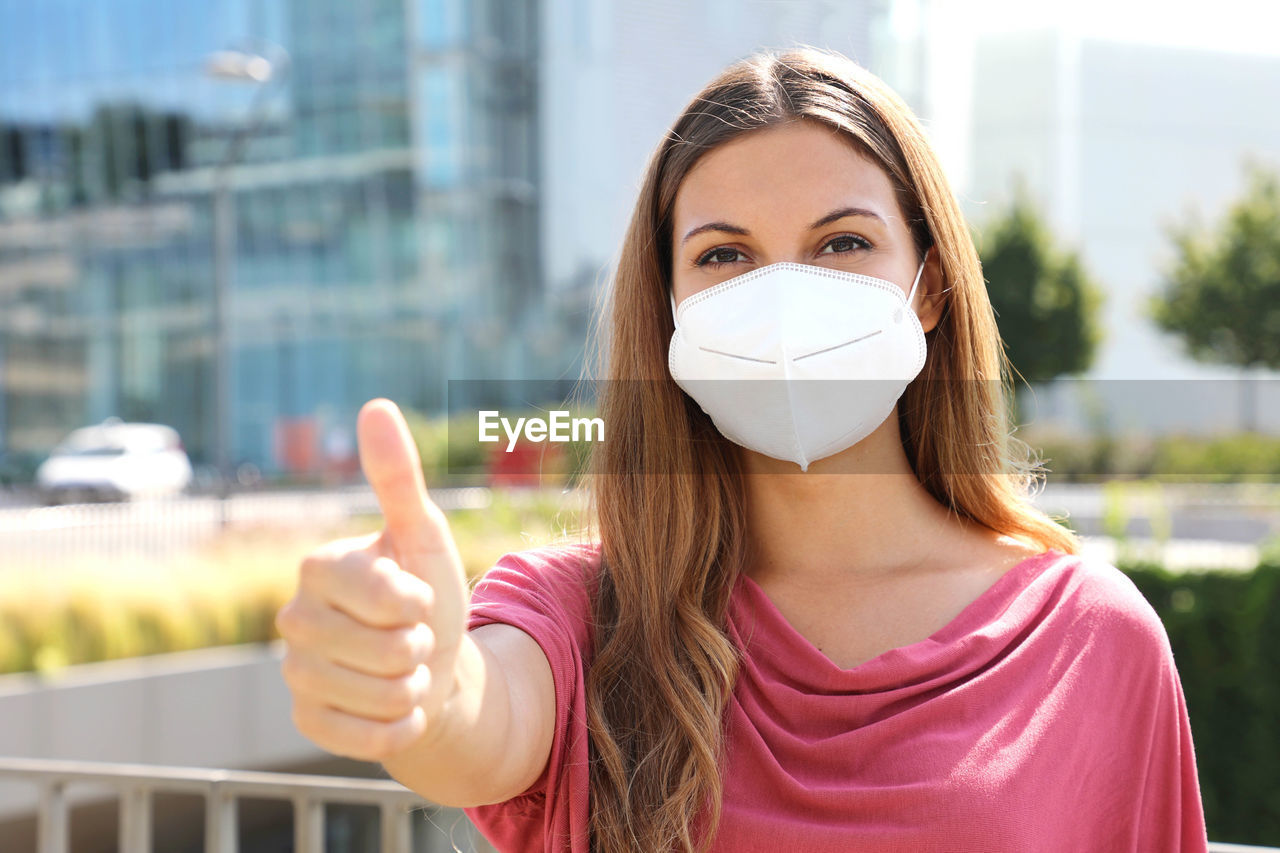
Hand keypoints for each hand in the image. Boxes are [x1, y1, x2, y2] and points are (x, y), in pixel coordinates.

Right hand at [275, 398, 468, 761]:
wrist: (431, 668)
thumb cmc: (426, 595)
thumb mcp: (424, 535)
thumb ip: (399, 477)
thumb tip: (375, 406)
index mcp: (318, 567)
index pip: (383, 595)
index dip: (417, 601)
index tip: (414, 595)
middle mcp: (293, 618)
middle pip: (385, 649)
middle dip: (419, 647)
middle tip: (412, 637)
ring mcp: (295, 672)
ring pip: (379, 694)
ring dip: (413, 686)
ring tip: (404, 669)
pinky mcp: (305, 720)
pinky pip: (367, 737)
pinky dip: (401, 725)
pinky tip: (396, 707)